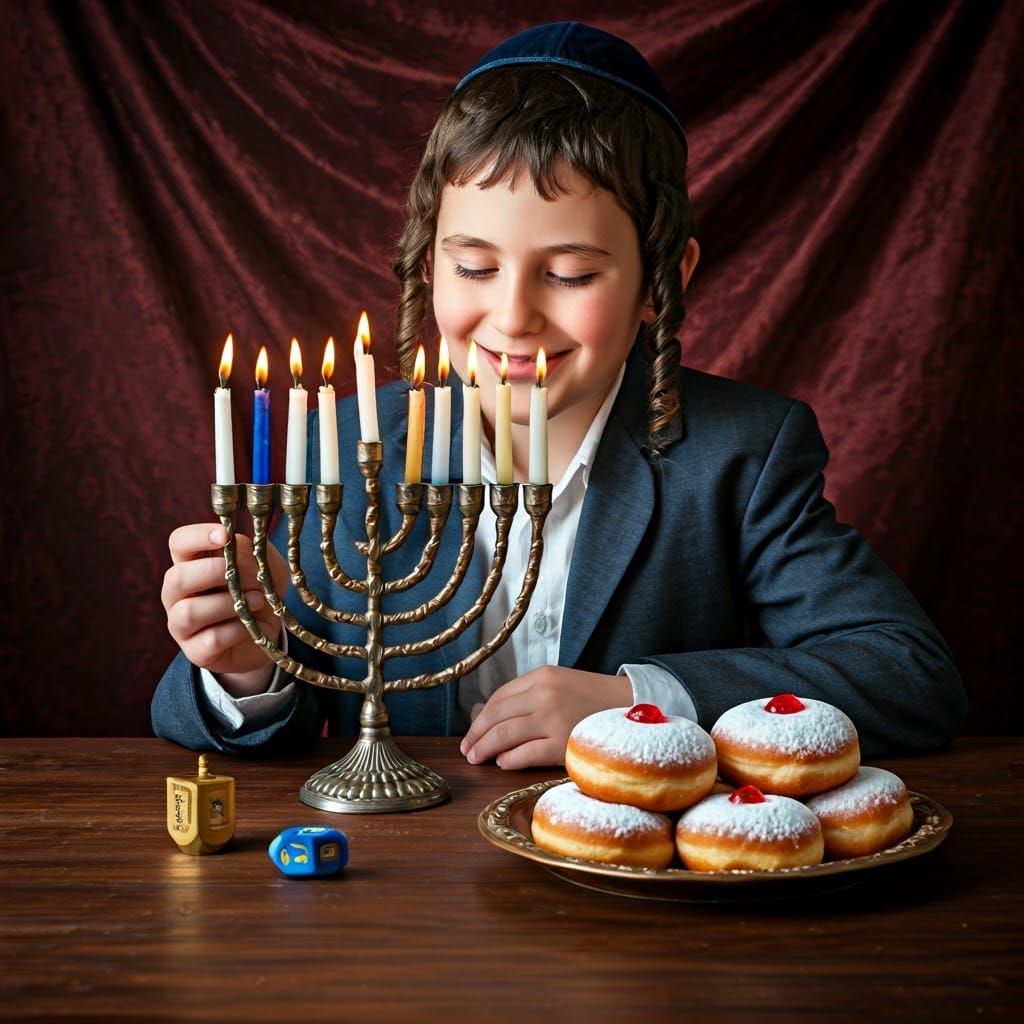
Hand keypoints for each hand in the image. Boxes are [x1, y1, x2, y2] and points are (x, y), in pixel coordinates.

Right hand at [161, 523, 288, 696]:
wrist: (265, 634)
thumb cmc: (258, 590)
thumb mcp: (262, 565)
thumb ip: (249, 550)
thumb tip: (236, 543)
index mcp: (190, 564)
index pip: (178, 542)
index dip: (197, 536)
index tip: (224, 535)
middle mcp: (178, 594)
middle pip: (176, 578)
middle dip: (212, 572)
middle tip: (244, 573)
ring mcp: (182, 624)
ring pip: (190, 612)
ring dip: (229, 603)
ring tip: (258, 600)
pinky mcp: (196, 651)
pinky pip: (211, 639)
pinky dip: (237, 630)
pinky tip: (252, 625)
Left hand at [459, 666, 631, 769]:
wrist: (632, 709)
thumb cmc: (593, 701)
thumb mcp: (559, 685)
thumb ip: (527, 695)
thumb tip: (485, 714)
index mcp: (542, 677)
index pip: (499, 697)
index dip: (480, 717)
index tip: (471, 732)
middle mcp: (545, 695)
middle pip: (496, 716)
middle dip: (476, 734)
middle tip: (466, 750)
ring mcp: (554, 720)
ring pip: (504, 735)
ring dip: (485, 748)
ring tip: (476, 758)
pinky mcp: (563, 744)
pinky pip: (525, 754)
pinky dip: (509, 760)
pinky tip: (503, 763)